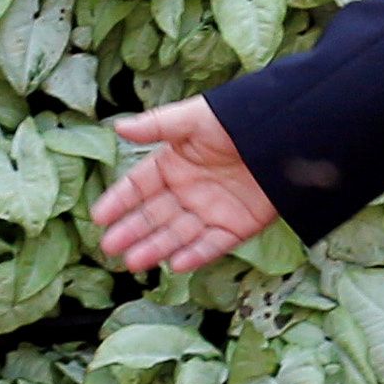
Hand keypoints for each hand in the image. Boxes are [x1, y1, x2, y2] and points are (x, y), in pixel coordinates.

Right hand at [91, 96, 278, 271]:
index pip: (139, 186)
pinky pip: (212, 245)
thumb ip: (156, 126)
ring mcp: (210, 210)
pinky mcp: (236, 227)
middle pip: (154, 215)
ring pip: (177, 234)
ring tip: (133, 262)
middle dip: (132, 231)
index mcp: (174, 163)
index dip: (119, 201)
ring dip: (156, 248)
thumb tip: (118, 127)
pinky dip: (195, 256)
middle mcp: (188, 190)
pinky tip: (175, 265)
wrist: (284, 135)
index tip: (99, 216)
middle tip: (109, 246)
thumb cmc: (237, 120)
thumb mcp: (194, 119)